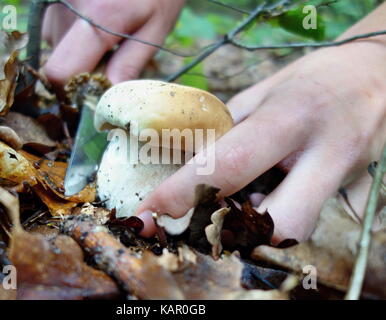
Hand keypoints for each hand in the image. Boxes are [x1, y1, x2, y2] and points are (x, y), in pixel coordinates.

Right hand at [42, 0, 183, 85]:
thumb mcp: (154, 31)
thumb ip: (129, 65)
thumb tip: (105, 98)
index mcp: (96, 19)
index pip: (61, 71)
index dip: (74, 90)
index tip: (94, 92)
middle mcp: (67, 7)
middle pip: (58, 61)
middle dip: (82, 69)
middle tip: (110, 55)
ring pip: (58, 45)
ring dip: (80, 49)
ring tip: (107, 33)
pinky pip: (57, 29)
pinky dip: (75, 34)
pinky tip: (96, 20)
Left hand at [136, 38, 385, 241]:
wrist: (380, 74)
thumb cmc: (314, 79)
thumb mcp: (264, 91)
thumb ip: (227, 128)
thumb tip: (187, 158)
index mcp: (289, 117)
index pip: (227, 165)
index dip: (180, 196)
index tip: (147, 215)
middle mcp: (323, 153)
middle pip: (275, 224)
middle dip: (228, 233)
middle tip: (198, 223)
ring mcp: (344, 177)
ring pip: (294, 231)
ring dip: (253, 230)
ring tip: (236, 204)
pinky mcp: (354, 192)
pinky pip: (305, 219)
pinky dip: (274, 219)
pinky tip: (266, 197)